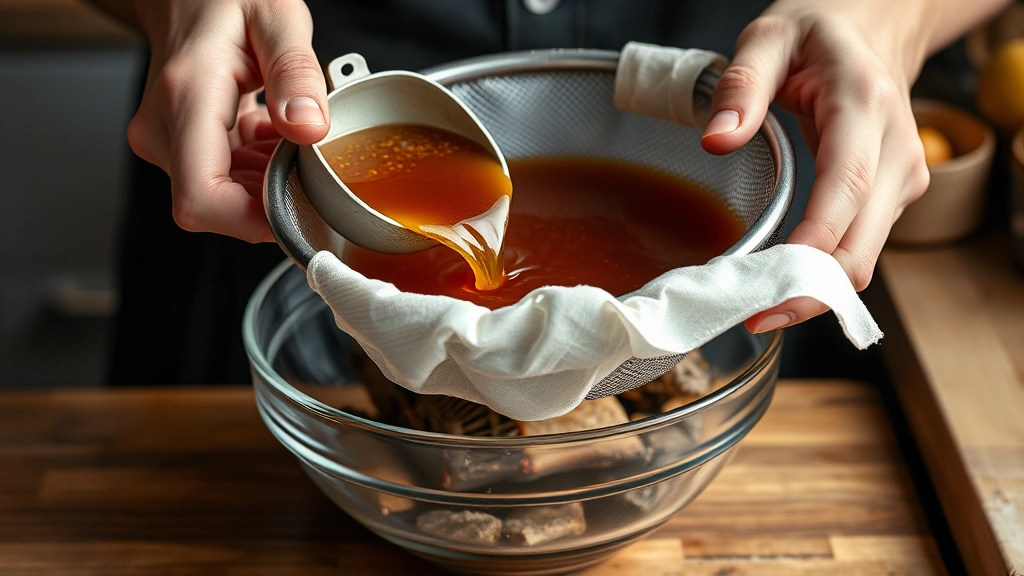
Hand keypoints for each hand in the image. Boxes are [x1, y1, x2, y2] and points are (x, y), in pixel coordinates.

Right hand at [123, 0, 328, 241]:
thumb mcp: (276, 18)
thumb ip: (296, 73)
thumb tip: (309, 127)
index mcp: (186, 98)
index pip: (201, 198)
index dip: (251, 222)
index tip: (299, 211)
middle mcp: (165, 129)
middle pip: (219, 206)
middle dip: (273, 197)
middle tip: (308, 157)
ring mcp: (169, 142)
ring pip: (227, 197)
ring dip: (270, 181)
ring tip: (289, 134)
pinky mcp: (181, 148)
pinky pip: (227, 180)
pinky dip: (260, 168)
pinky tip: (275, 135)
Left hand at [701, 0, 935, 332]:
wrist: (875, 27)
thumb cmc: (819, 32)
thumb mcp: (769, 36)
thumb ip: (741, 84)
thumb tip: (716, 140)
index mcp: (864, 106)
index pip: (847, 189)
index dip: (813, 246)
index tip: (769, 285)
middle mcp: (896, 150)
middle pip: (861, 243)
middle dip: (808, 291)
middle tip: (748, 316)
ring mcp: (903, 179)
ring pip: (864, 258)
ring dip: (813, 291)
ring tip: (753, 307)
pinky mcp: (894, 197)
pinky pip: (859, 250)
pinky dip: (822, 277)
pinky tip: (778, 286)